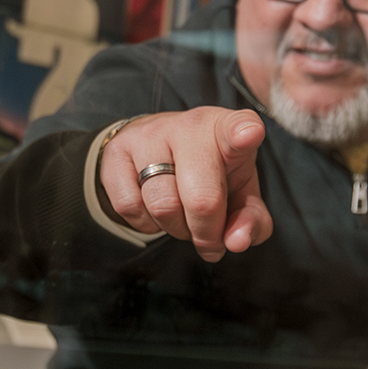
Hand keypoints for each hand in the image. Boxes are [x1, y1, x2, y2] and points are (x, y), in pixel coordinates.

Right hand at [98, 107, 272, 260]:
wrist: (156, 147)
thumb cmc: (209, 173)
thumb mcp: (239, 193)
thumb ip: (250, 221)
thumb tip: (236, 242)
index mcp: (227, 131)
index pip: (238, 127)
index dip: (243, 134)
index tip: (249, 135)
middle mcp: (189, 126)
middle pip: (202, 198)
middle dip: (207, 233)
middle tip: (210, 241)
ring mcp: (149, 136)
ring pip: (163, 207)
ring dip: (176, 230)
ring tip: (182, 221)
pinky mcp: (116, 152)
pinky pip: (130, 207)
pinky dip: (146, 224)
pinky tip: (154, 211)